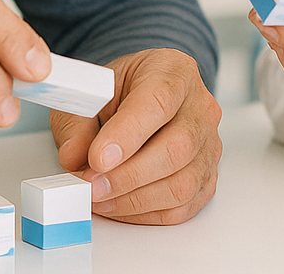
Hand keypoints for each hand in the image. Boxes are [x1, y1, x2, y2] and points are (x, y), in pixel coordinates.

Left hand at [47, 48, 222, 224]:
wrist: (144, 94)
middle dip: (127, 176)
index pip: (159, 101)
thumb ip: (77, 120)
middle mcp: (200, 106)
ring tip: (99, 196)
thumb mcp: (90, 91)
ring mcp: (209, 144)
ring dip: (134, 199)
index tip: (98, 158)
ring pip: (182, 183)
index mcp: (173, 71)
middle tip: (91, 185)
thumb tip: (74, 157)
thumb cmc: (121, 89)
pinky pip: (182, 206)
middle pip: (176, 148)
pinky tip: (118, 204)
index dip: (128, 134)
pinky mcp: (207, 176)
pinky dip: (145, 213)